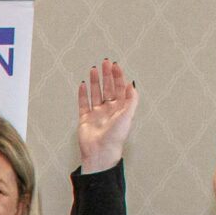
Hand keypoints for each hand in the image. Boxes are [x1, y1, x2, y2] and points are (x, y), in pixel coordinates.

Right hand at [75, 59, 139, 173]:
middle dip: (107, 75)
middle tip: (105, 62)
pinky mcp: (85, 119)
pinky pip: (83, 103)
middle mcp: (109, 109)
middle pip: (108, 88)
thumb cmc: (116, 137)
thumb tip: (132, 83)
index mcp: (121, 108)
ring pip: (96, 93)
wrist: (100, 152)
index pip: (120, 88)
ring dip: (95, 81)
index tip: (115, 65)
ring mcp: (96, 113)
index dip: (118, 76)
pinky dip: (83, 94)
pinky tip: (83, 84)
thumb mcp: (128, 115)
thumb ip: (131, 99)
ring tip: (93, 69)